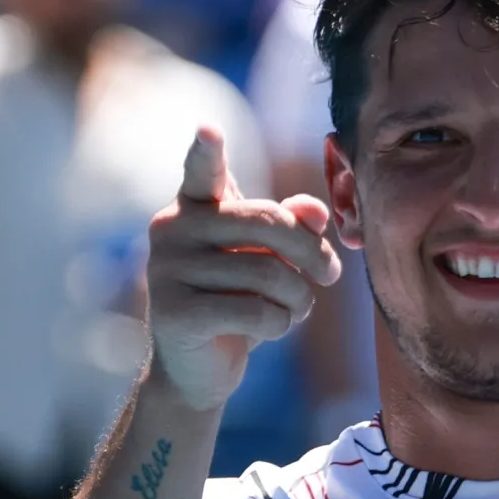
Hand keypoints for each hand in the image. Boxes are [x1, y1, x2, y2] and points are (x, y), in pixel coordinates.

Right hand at [146, 127, 340, 410]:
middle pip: (266, 224)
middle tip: (330, 275)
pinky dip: (280, 324)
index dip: (206, 151)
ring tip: (297, 309)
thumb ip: (292, 227)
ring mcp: (167, 271)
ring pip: (267, 275)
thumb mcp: (269, 259)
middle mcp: (171, 229)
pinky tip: (273, 329)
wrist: (199, 369)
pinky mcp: (175, 313)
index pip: (202, 172)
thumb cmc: (238, 301)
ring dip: (299, 298)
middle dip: (311, 253)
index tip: (209, 129)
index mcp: (194, 207)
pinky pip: (255, 312)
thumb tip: (315, 210)